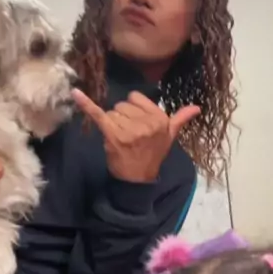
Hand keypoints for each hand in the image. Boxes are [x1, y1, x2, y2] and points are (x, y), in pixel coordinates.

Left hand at [73, 89, 199, 182]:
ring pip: (111, 112)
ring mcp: (129, 129)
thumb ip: (180, 119)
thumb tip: (197, 107)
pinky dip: (85, 104)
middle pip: (122, 105)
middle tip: (129, 135)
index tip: (137, 125)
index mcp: (160, 118)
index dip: (134, 110)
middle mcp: (146, 122)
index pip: (136, 98)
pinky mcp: (112, 135)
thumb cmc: (152, 155)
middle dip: (123, 118)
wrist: (138, 179)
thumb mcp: (169, 137)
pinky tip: (76, 94)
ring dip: (113, 124)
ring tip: (121, 139)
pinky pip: (97, 114)